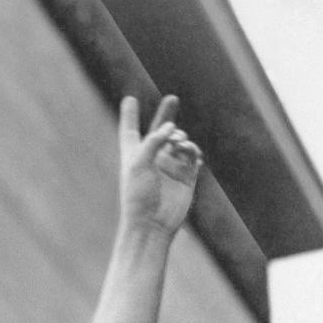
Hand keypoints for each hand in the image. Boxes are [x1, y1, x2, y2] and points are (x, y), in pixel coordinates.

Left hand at [118, 95, 201, 236]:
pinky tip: (192, 153)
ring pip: (180, 141)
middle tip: (172, 99)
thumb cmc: (138, 195)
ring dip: (181, 138)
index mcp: (134, 155)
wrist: (152, 224)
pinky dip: (193, 150)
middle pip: (161, 131)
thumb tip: (173, 128)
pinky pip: (193, 156)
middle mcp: (152, 158)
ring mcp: (170, 167)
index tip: (129, 100)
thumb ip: (154, 140)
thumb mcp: (139, 163)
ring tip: (179, 144)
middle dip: (167, 114)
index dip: (130, 115)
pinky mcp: (185, 177)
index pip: (130, 130)